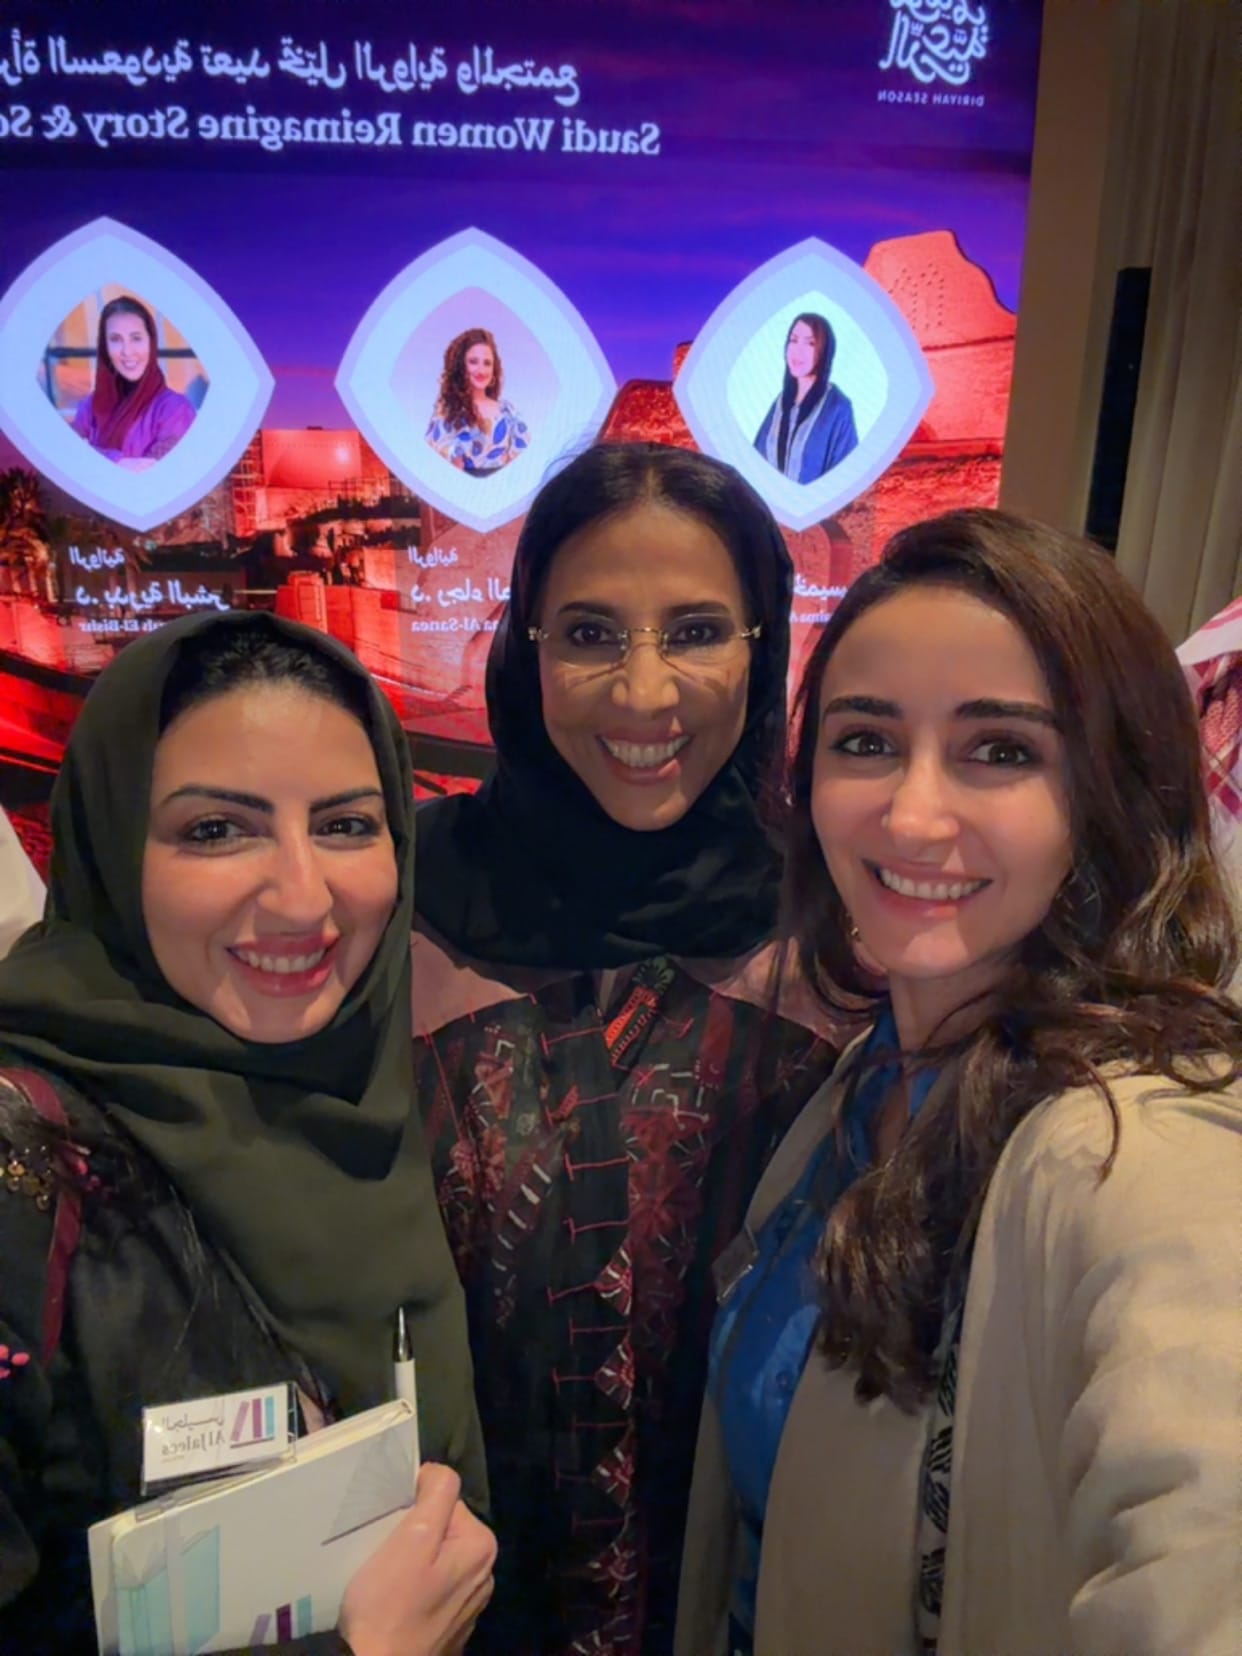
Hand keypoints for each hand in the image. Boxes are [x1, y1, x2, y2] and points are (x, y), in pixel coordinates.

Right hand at [339, 1463, 495, 1655]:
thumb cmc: (389, 1606)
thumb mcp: (411, 1539)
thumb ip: (436, 1496)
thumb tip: (439, 1472)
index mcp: (481, 1546)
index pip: (446, 1499)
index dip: (415, 1505)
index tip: (391, 1527)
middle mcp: (484, 1573)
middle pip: (443, 1528)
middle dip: (415, 1534)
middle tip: (386, 1553)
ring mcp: (470, 1604)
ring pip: (436, 1559)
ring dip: (413, 1562)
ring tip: (389, 1579)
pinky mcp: (451, 1626)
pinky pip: (432, 1589)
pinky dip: (415, 1589)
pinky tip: (397, 1602)